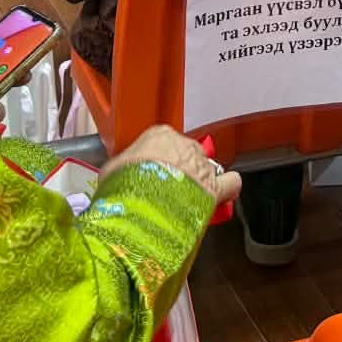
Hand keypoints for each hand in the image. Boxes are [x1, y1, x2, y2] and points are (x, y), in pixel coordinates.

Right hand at [101, 126, 240, 206]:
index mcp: (160, 135)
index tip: (150, 174)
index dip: (157, 160)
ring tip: (183, 204)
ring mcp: (203, 165)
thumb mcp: (111, 171)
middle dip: (178, 173)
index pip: (162, 142)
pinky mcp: (216, 187)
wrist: (142, 206)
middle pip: (185, 156)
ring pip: (205, 170)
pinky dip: (227, 189)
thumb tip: (118, 176)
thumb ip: (121, 168)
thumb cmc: (123, 184)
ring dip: (197, 184)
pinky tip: (219, 197)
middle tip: (165, 193)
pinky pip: (230, 183)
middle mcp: (185, 145)